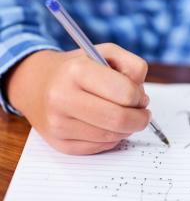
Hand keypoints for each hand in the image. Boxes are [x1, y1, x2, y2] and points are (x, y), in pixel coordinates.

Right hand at [6, 43, 150, 154]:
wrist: (35, 85)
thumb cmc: (77, 70)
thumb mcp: (105, 53)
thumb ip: (132, 66)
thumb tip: (142, 98)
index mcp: (76, 71)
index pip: (125, 94)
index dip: (140, 97)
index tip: (140, 97)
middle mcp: (63, 98)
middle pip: (120, 120)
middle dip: (140, 119)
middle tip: (142, 114)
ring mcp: (59, 125)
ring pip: (113, 137)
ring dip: (127, 129)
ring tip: (121, 116)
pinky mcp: (61, 144)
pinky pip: (101, 147)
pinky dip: (112, 138)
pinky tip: (105, 126)